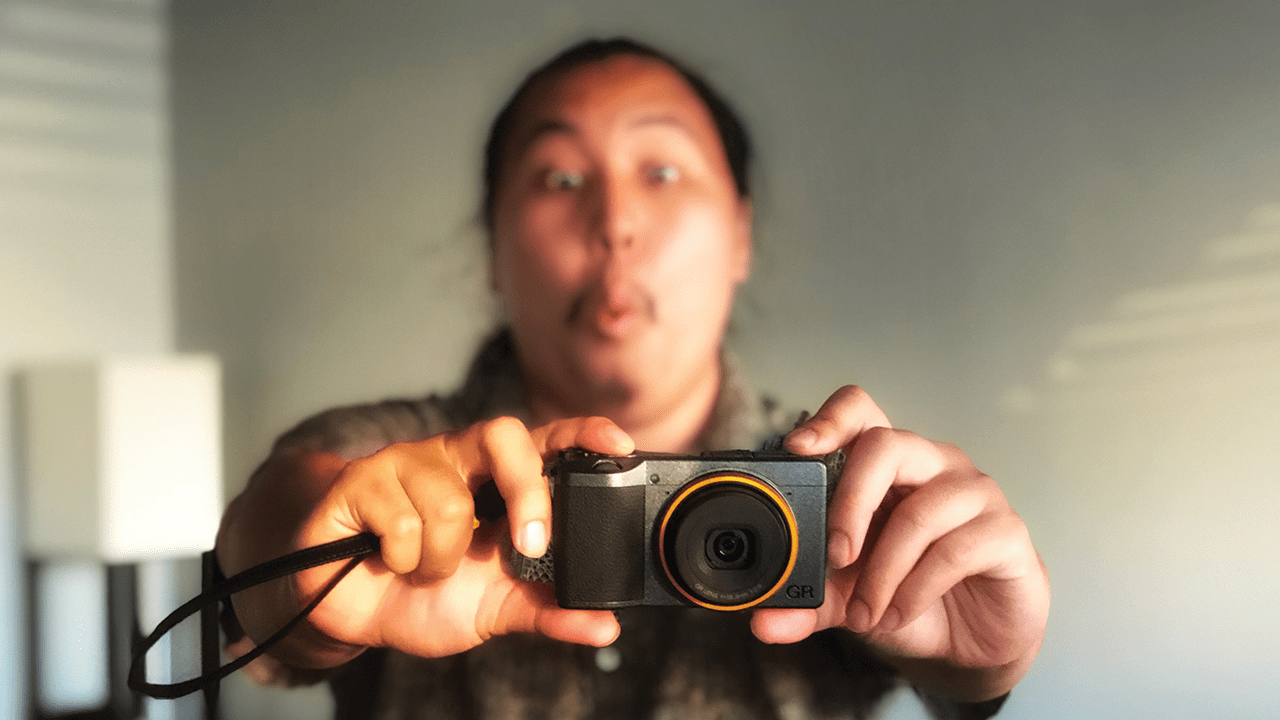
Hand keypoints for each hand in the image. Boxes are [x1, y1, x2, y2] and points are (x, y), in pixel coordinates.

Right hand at [287, 416, 633, 665]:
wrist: (354, 615)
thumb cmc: (427, 598)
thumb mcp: (496, 609)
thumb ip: (549, 611)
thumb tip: (606, 626)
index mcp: (494, 478)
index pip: (545, 438)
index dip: (582, 432)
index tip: (619, 445)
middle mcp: (454, 457)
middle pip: (503, 436)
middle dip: (525, 493)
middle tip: (527, 547)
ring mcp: (405, 462)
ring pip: (450, 503)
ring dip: (440, 560)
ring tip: (424, 569)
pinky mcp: (359, 481)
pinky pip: (400, 520)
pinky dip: (402, 559)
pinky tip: (390, 560)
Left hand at [751, 386, 1049, 699]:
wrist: (974, 642)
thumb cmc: (912, 597)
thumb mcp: (848, 600)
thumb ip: (807, 602)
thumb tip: (763, 621)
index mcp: (890, 464)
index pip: (861, 410)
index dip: (830, 419)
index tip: (798, 448)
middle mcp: (933, 464)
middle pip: (886, 446)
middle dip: (851, 504)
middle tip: (835, 557)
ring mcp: (975, 493)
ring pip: (921, 511)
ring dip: (884, 571)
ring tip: (868, 614)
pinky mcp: (1007, 532)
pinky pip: (957, 549)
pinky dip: (917, 590)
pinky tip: (900, 613)